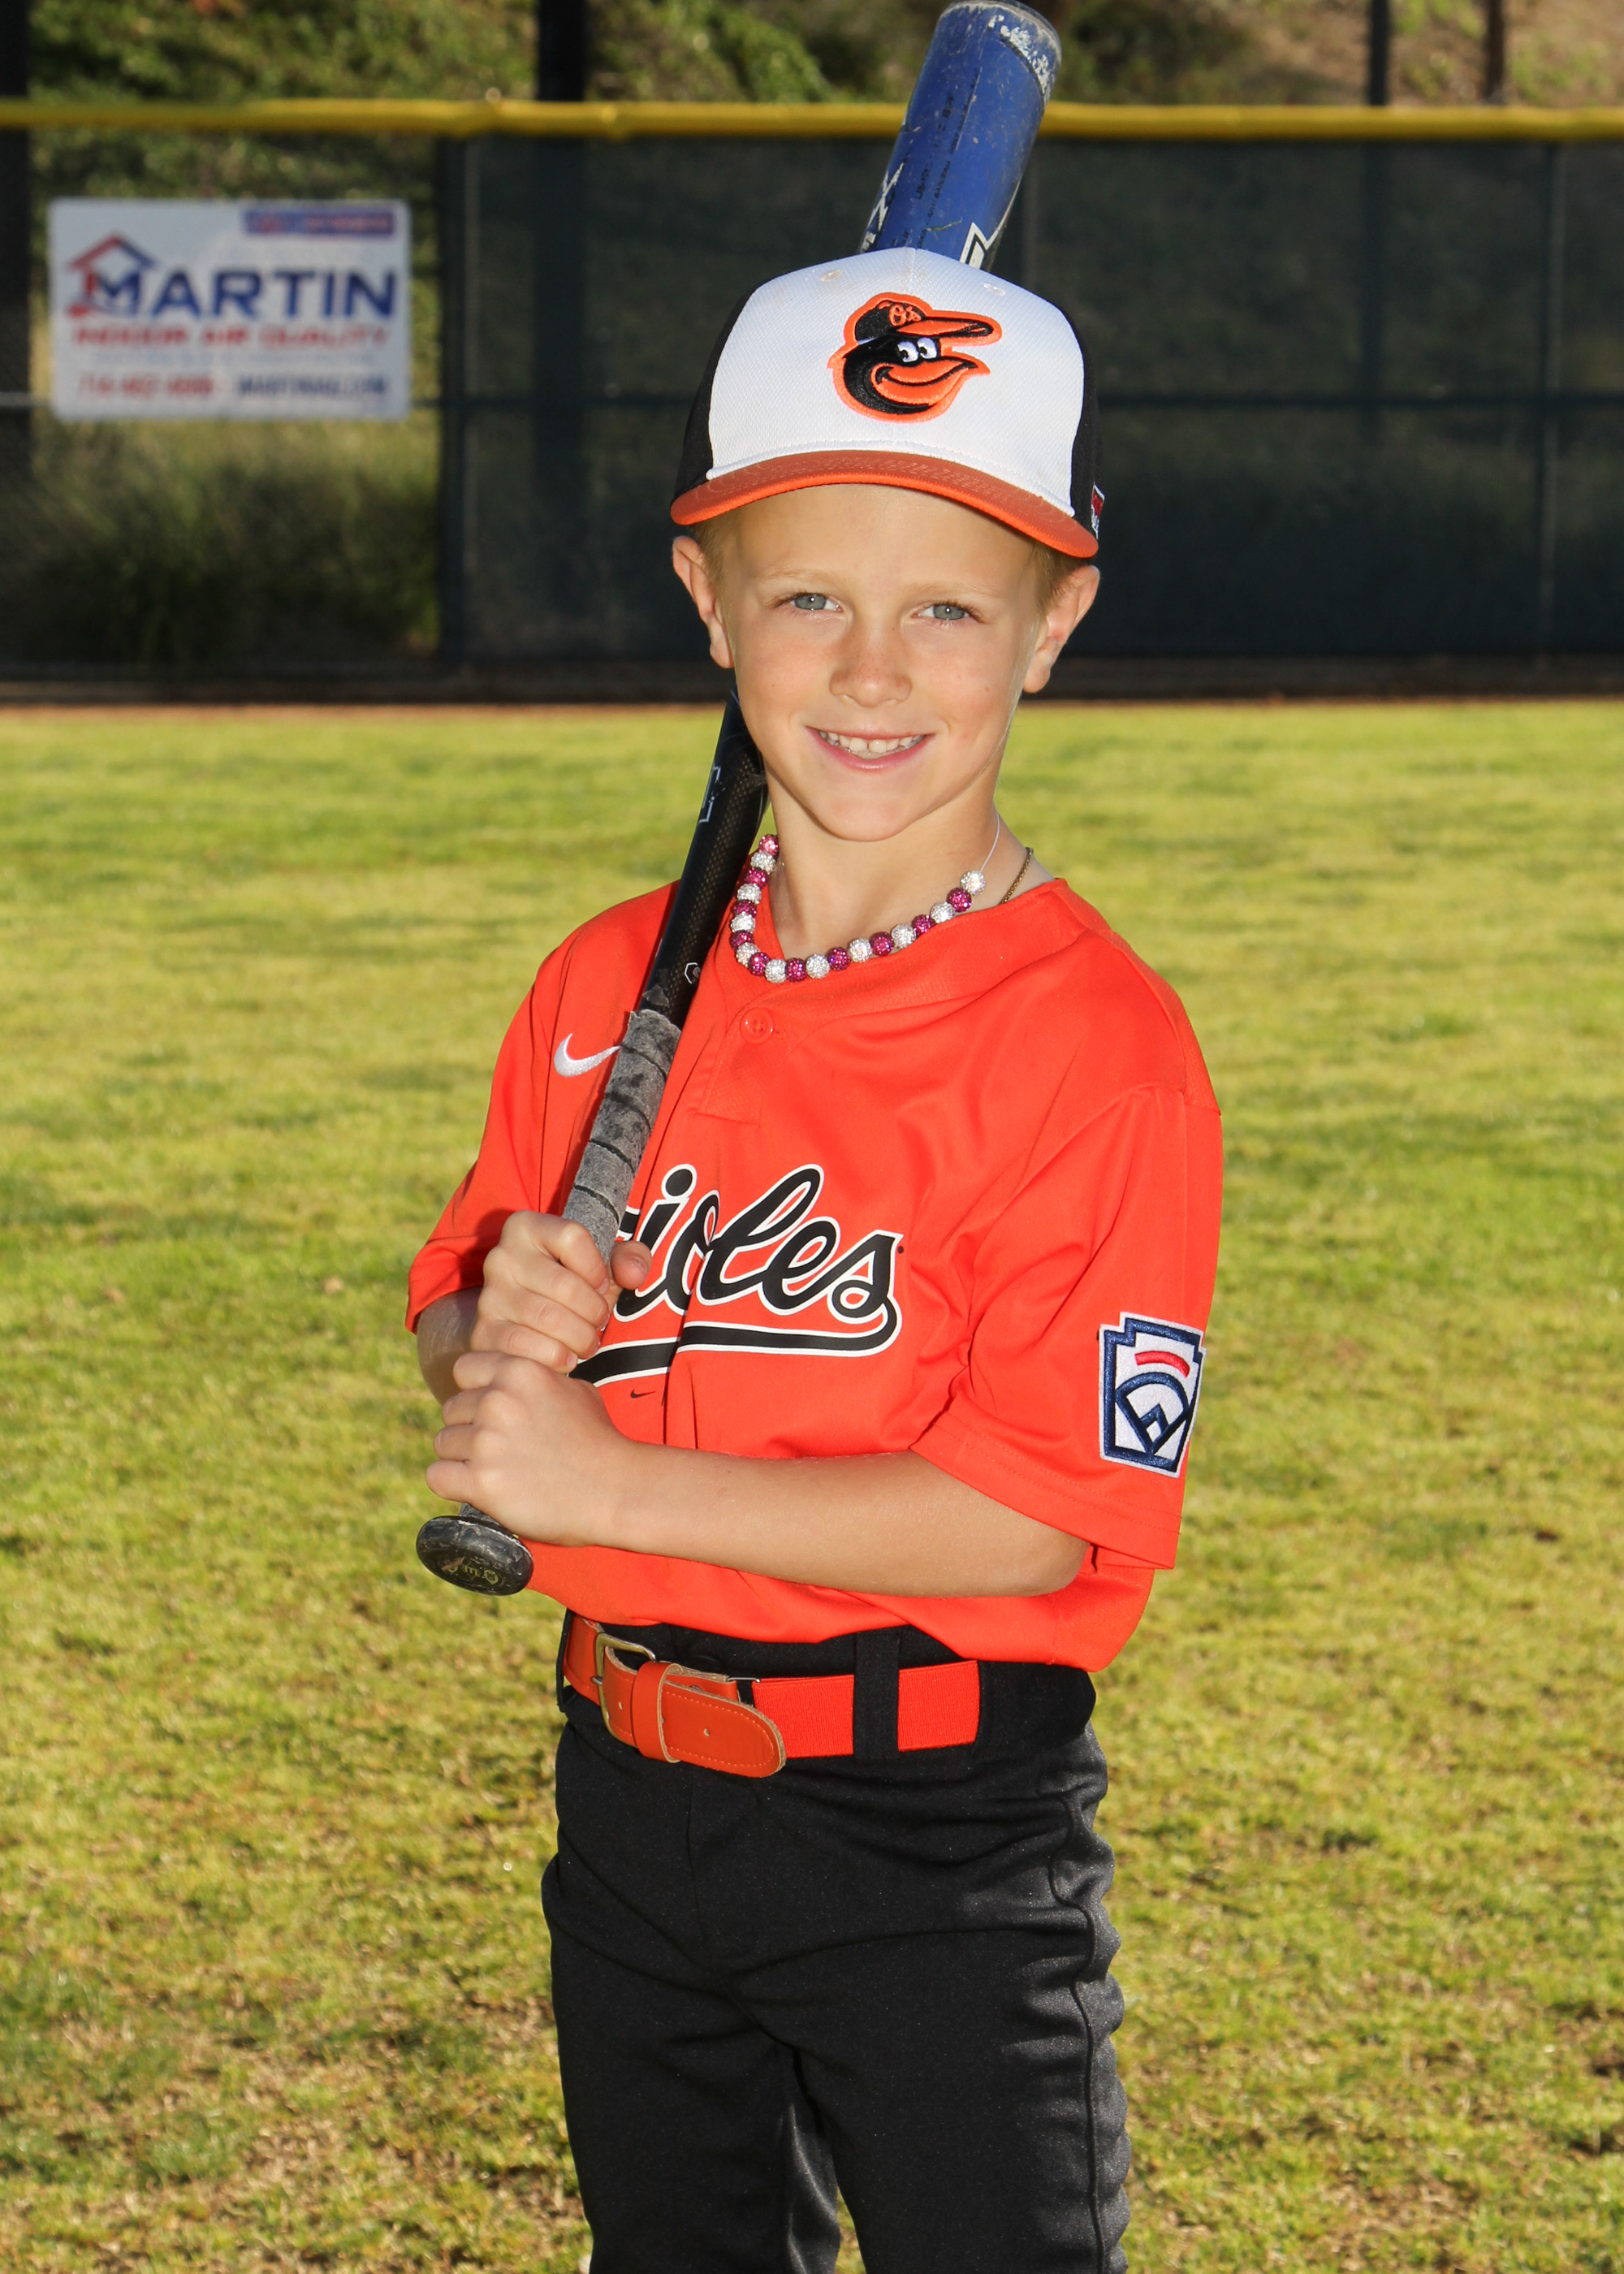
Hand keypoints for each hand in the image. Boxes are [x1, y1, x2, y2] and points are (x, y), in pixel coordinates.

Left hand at [426, 1349, 629, 1544]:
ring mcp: (486, 1442)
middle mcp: (497, 1401)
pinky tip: (476, 1487)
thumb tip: (511, 1382)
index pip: (464, 1369)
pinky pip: (437, 1476)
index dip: (474, 1391)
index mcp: (519, 1372)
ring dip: (462, 1458)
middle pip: (451, 1410)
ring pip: (443, 1443)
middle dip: (469, 1428)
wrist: (615, 1489)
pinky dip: (452, 1484)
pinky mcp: (481, 1482)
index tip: (489, 1412)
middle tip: (498, 1449)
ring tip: (495, 1470)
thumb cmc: (599, 1441)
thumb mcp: (575, 1390)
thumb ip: (536, 1381)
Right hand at [472, 1211, 650, 1374]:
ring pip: (549, 1320)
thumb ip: (629, 1259)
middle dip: (594, 1311)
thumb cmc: (569, 1287)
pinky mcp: (485, 1333)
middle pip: (564, 1284)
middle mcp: (500, 1257)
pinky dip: (557, 1357)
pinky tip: (567, 1357)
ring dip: (581, 1338)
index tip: (600, 1284)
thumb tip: (633, 1272)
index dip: (597, 1266)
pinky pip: (530, 1348)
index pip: (571, 1236)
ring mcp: (490, 1296)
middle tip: (599, 1321)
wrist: (519, 1323)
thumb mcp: (600, 1266)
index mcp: (525, 1227)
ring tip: (587, 1342)